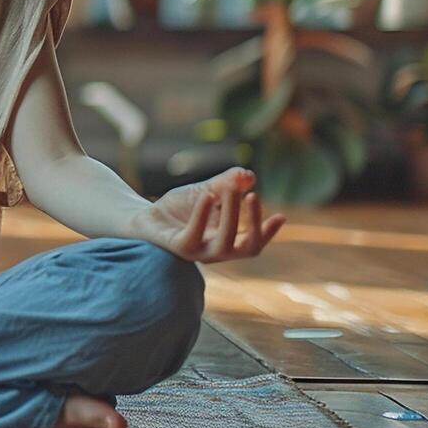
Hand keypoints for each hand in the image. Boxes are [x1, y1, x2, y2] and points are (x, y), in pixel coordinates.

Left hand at [129, 167, 285, 263]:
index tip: (281, 216)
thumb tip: (248, 175)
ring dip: (232, 215)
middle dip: (253, 221)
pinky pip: (193, 235)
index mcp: (227, 242)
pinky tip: (207, 195)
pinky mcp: (179, 247)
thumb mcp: (208, 190)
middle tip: (253, 193)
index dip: (268, 233)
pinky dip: (202, 214)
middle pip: (246, 247)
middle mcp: (215, 251)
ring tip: (233, 189)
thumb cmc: (181, 208)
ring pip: (224, 243)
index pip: (253, 245)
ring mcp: (198, 252)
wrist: (146, 217)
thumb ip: (228, 183)